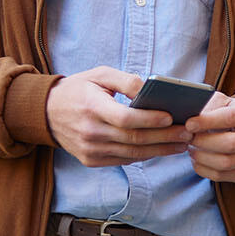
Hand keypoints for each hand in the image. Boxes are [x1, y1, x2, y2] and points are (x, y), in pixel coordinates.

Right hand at [46, 66, 190, 166]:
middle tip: (188, 132)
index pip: (125, 118)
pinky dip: (145, 155)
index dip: (149, 120)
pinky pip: (124, 160)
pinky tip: (162, 148)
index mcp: (90, 107)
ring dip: (160, 150)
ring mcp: (90, 150)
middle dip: (164, 137)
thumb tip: (150, 90)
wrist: (46, 113)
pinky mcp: (91, 161)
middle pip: (133, 139)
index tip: (171, 116)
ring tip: (182, 143)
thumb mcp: (98, 74)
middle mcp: (89, 132)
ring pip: (132, 153)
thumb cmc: (78, 89)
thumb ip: (125, 80)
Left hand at [183, 91, 234, 182]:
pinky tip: (197, 159)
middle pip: (230, 144)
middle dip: (203, 142)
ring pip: (225, 163)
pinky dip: (203, 169)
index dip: (207, 122)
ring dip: (202, 157)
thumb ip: (206, 107)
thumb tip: (189, 123)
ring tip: (191, 148)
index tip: (189, 124)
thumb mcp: (218, 102)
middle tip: (188, 138)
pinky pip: (221, 176)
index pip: (230, 118)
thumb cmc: (223, 113)